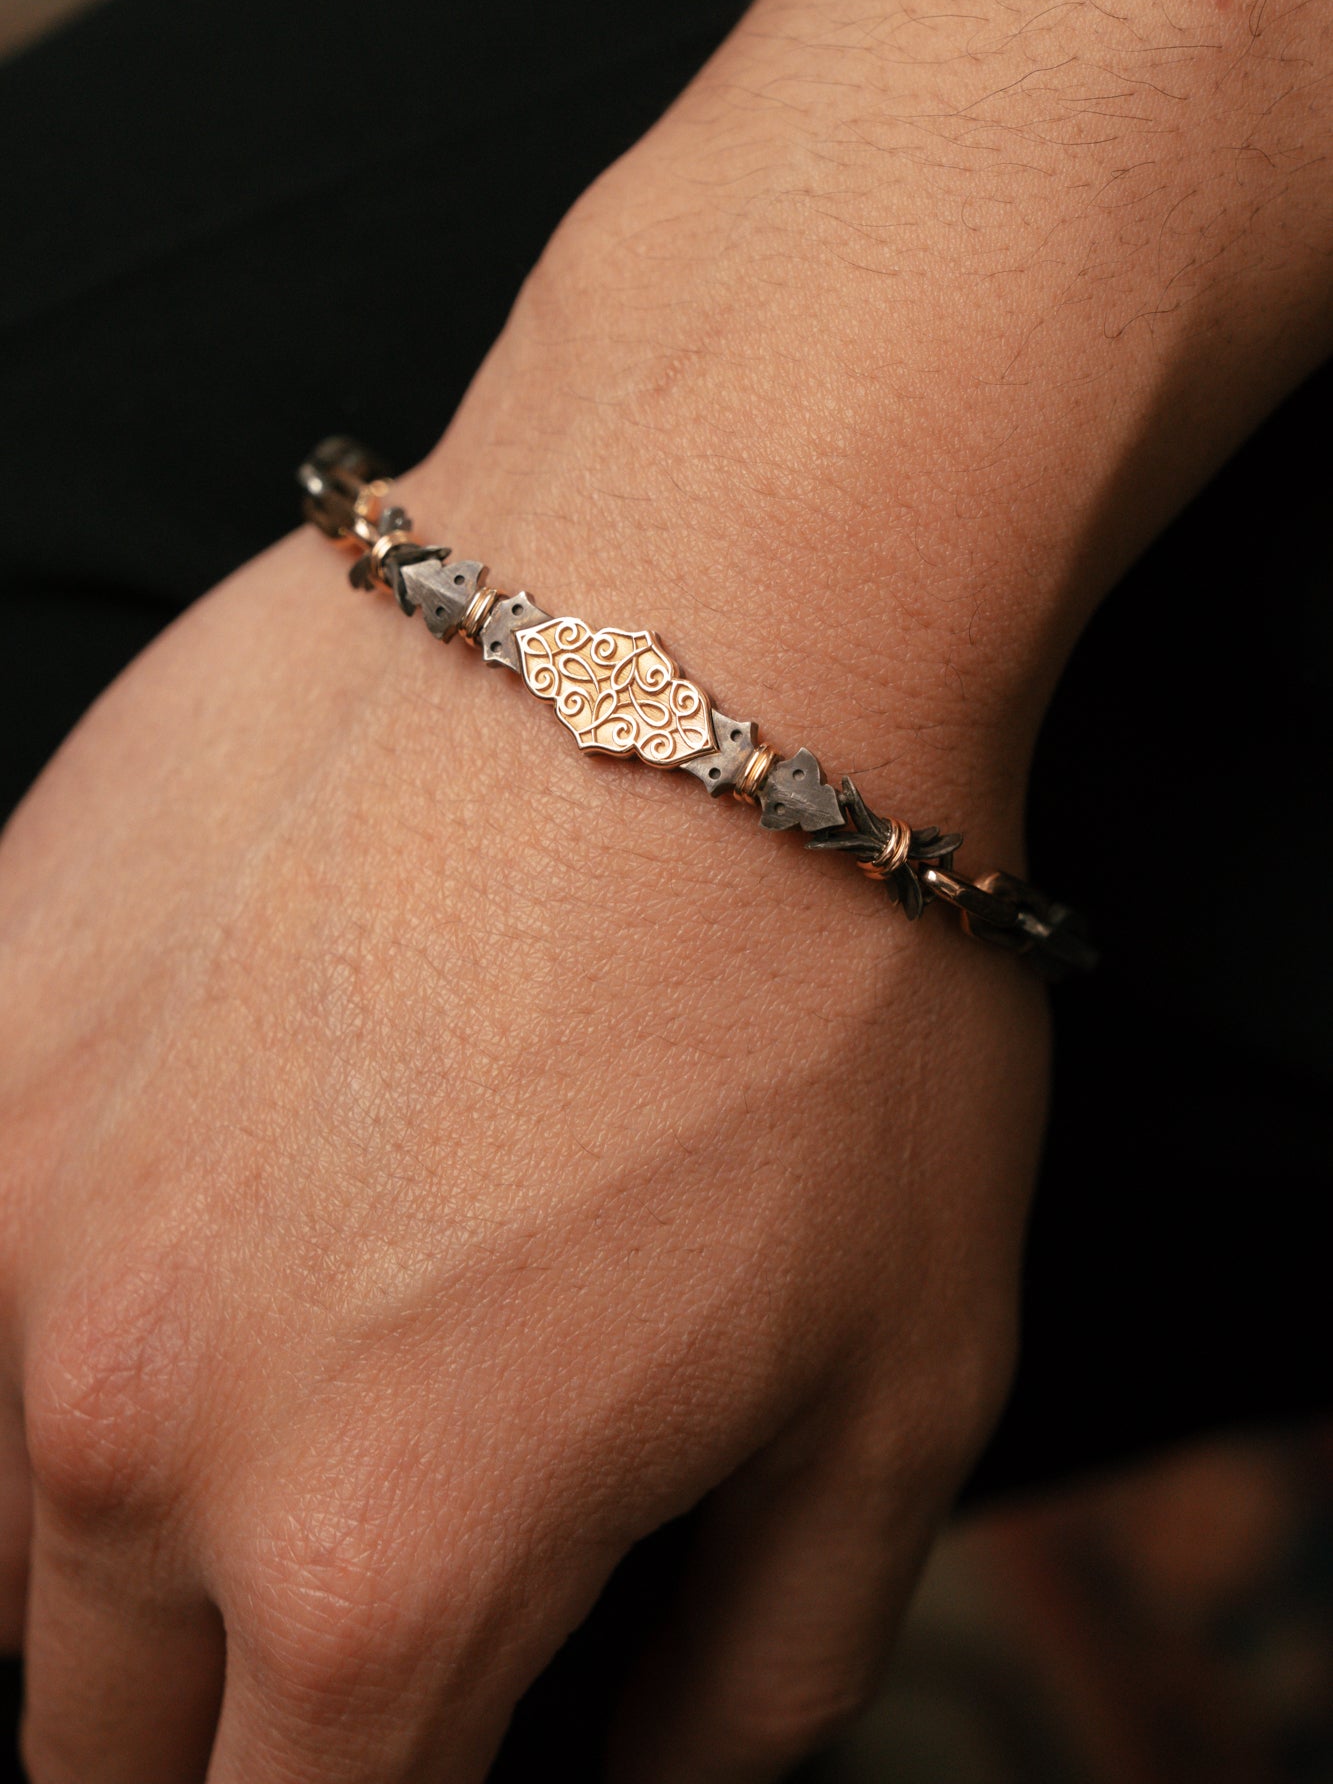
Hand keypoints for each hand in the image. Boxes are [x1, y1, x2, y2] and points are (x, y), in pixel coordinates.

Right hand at [0, 270, 1045, 1780]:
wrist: (697, 599)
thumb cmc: (827, 983)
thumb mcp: (894, 1388)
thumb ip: (753, 1685)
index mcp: (374, 1563)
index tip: (438, 1731)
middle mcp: (126, 1417)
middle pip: (94, 1742)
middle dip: (232, 1727)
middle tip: (376, 1578)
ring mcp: (8, 1199)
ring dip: (122, 1534)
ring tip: (295, 1377)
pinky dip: (56, 1313)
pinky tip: (208, 1195)